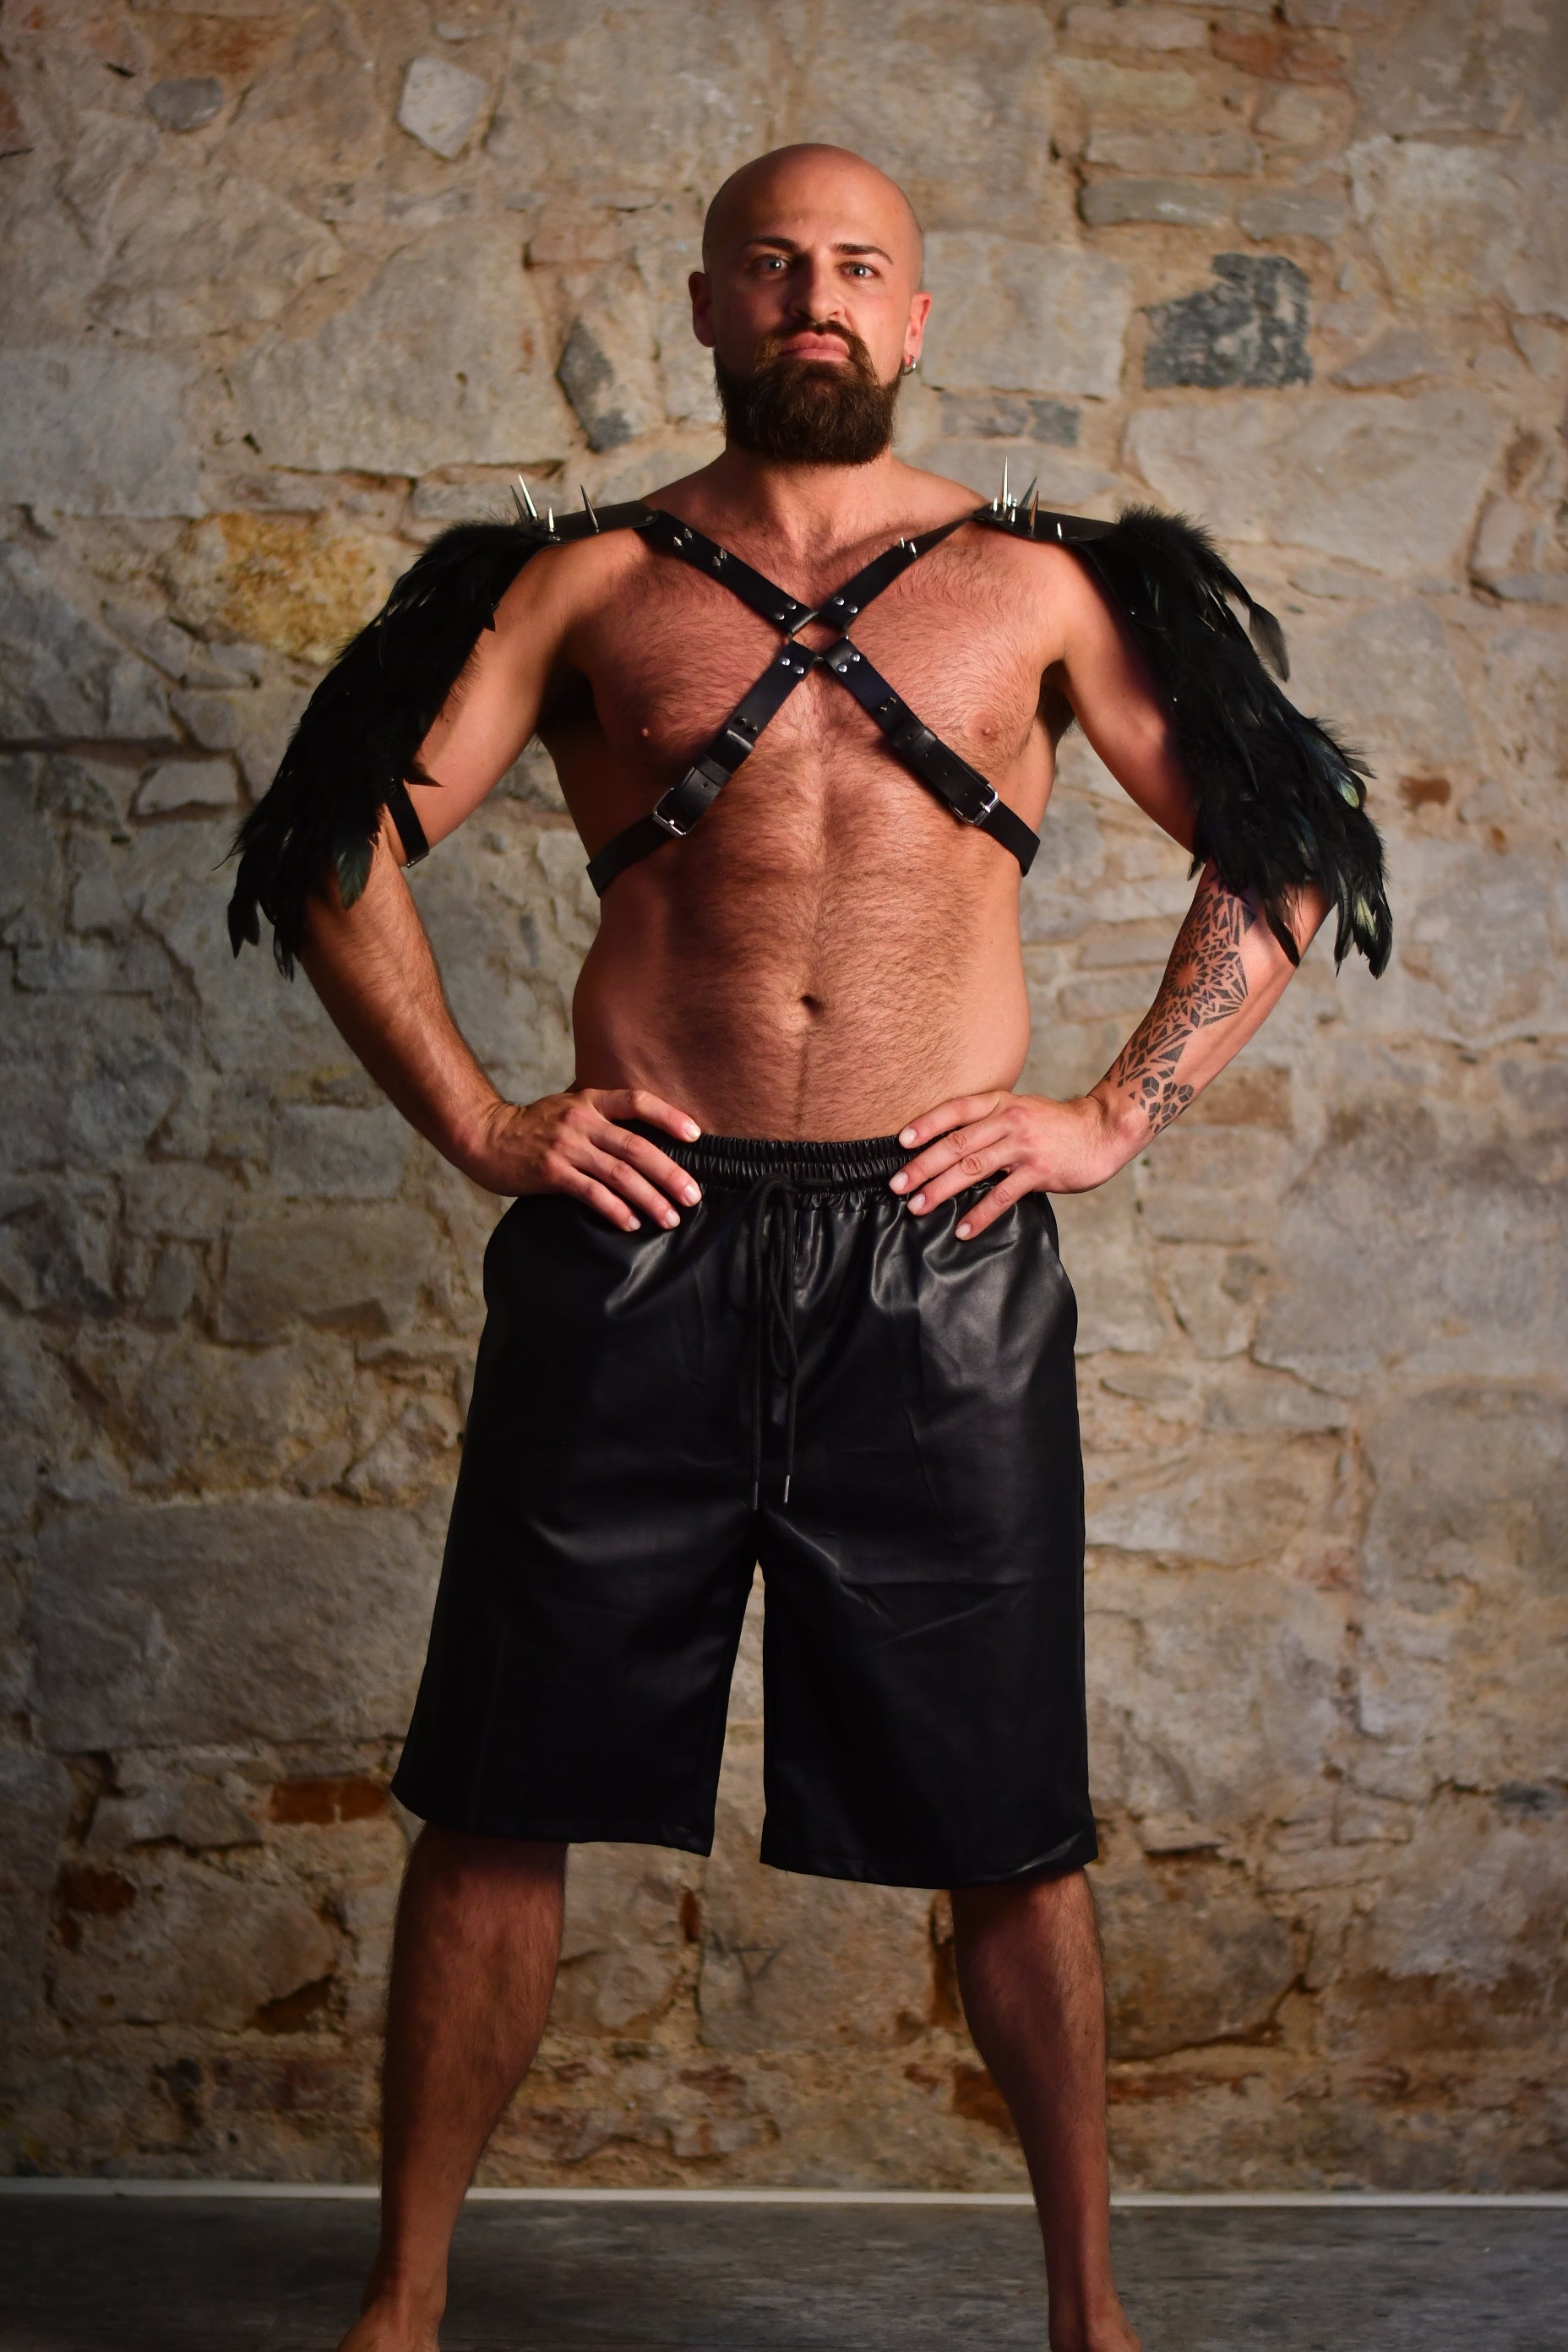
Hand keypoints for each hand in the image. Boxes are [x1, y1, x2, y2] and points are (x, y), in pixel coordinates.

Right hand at [468, 1087, 702, 1231]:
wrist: (485, 1136)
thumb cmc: (533, 1128)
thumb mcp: (568, 1109)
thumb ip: (602, 1118)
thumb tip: (646, 1140)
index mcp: (590, 1101)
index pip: (637, 1102)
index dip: (669, 1117)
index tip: (696, 1136)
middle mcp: (582, 1120)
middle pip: (636, 1147)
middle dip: (669, 1174)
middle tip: (692, 1196)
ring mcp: (566, 1146)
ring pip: (619, 1175)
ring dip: (649, 1199)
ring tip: (669, 1218)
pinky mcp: (551, 1172)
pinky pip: (591, 1193)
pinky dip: (615, 1209)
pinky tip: (631, 1223)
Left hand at [889, 1090, 1130, 1237]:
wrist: (1103, 1129)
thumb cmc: (1056, 1124)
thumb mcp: (1021, 1109)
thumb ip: (989, 1122)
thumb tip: (950, 1144)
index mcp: (1000, 1103)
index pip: (955, 1110)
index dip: (926, 1124)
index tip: (900, 1142)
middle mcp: (1009, 1121)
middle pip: (957, 1143)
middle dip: (923, 1165)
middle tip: (897, 1185)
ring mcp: (1024, 1146)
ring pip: (973, 1168)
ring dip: (941, 1189)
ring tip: (918, 1207)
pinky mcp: (1039, 1171)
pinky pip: (1003, 1195)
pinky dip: (980, 1213)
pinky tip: (963, 1228)